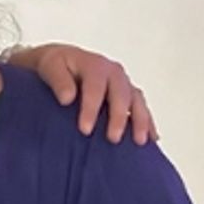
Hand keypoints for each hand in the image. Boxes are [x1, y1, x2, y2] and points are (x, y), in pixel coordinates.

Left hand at [17, 43, 158, 144]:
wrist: (63, 61)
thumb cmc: (55, 66)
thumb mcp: (50, 66)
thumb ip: (58, 80)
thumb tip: (67, 98)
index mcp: (95, 65)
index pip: (95, 88)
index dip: (91, 109)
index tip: (85, 130)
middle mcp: (113, 73)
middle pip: (121, 95)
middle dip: (119, 117)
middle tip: (113, 139)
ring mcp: (123, 83)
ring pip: (137, 101)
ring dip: (141, 121)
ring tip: (140, 141)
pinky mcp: (128, 94)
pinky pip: (141, 107)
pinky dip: (148, 122)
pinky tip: (152, 139)